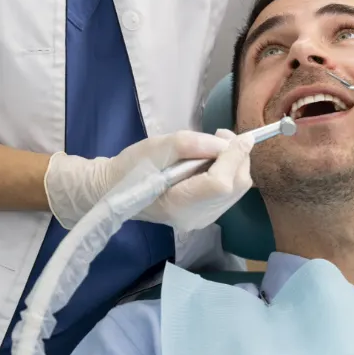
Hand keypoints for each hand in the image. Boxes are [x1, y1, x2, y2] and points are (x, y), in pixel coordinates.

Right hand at [44, 129, 253, 229]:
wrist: (116, 190)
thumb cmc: (132, 168)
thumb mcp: (157, 147)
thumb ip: (191, 144)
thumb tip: (225, 143)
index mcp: (181, 204)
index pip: (221, 183)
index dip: (234, 156)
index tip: (235, 134)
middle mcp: (197, 218)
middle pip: (237, 186)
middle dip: (238, 157)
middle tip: (222, 135)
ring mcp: (204, 220)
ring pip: (238, 189)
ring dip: (235, 164)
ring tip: (215, 146)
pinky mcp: (206, 216)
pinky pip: (230, 193)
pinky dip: (229, 173)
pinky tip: (211, 162)